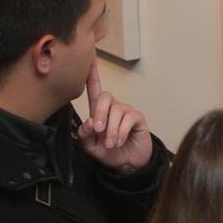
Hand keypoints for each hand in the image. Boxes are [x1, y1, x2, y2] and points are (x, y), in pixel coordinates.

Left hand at [77, 56, 152, 172]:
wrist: (127, 166)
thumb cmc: (109, 153)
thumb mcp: (90, 147)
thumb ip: (85, 135)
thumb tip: (88, 121)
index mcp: (99, 111)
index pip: (94, 89)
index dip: (92, 73)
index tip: (89, 56)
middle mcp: (113, 107)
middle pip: (104, 97)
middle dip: (99, 113)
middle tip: (98, 130)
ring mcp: (126, 112)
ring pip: (116, 110)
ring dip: (111, 130)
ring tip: (110, 144)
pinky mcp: (137, 118)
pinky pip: (128, 119)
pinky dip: (120, 132)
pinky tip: (118, 141)